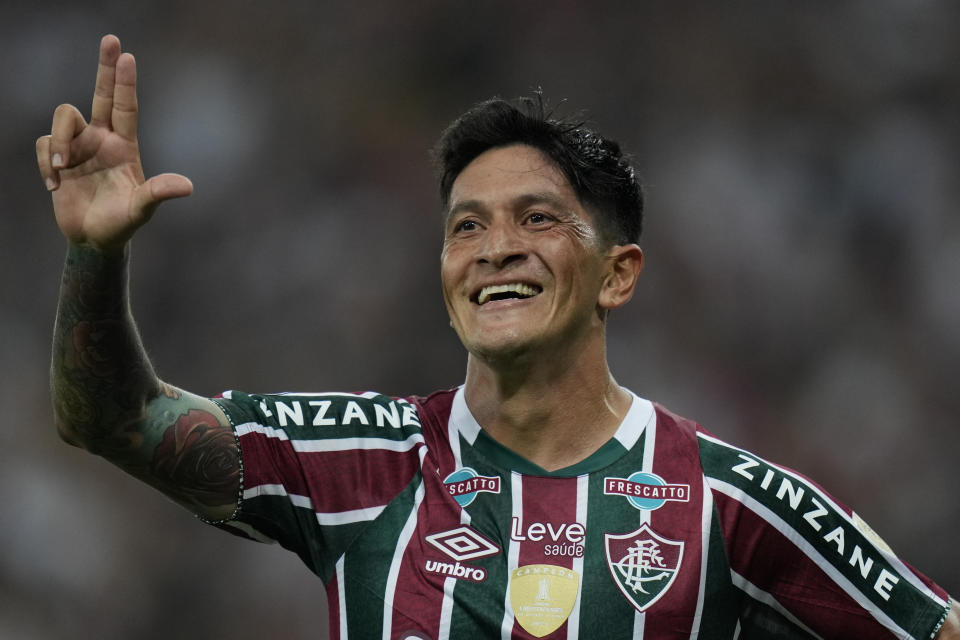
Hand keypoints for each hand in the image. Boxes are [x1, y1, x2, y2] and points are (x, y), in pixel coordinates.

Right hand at [36, 35, 192, 252]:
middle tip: (112, 39)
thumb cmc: (122, 223)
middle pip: (101, 94)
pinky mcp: (57, 158)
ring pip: (62, 118)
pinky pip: (44, 144)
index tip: (128, 56)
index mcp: (124, 146)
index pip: (126, 107)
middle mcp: (101, 139)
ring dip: (59, 143)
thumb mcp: (141, 209)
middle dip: (105, 68)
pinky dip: (45, 163)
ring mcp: (78, 147)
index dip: (125, 82)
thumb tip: (187, 187)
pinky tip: (55, 186)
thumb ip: (158, 194)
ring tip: (63, 171)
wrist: (95, 239)